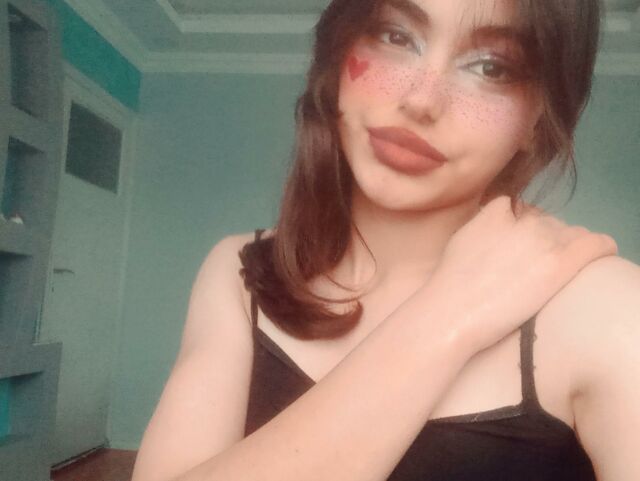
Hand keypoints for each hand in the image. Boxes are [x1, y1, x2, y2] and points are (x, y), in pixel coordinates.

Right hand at [425, 195, 617, 351]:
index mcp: (497, 212)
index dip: (520, 228)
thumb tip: (499, 230)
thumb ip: (483, 226)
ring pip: (573, 234)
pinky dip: (602, 248)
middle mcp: (524, 221)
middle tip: (531, 270)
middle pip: (548, 223)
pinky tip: (599, 257)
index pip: (520, 208)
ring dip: (566, 249)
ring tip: (553, 274)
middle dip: (543, 241)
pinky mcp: (561, 262)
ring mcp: (545, 240)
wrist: (453, 310)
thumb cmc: (449, 285)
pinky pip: (597, 244)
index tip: (516, 249)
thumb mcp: (460, 241)